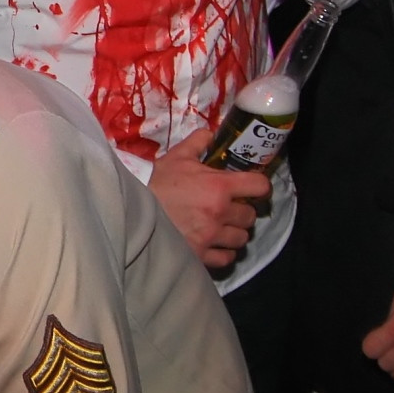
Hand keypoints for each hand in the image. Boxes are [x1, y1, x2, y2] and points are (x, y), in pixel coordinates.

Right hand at [147, 129, 271, 268]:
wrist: (132, 209)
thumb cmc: (156, 182)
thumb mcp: (177, 156)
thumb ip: (198, 142)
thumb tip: (211, 134)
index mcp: (219, 186)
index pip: (259, 186)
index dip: (261, 186)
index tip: (255, 188)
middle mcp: (220, 212)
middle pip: (250, 216)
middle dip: (242, 211)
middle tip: (230, 208)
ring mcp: (212, 236)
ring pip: (241, 239)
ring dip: (234, 233)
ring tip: (222, 227)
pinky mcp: (201, 255)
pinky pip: (226, 258)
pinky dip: (224, 252)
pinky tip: (215, 244)